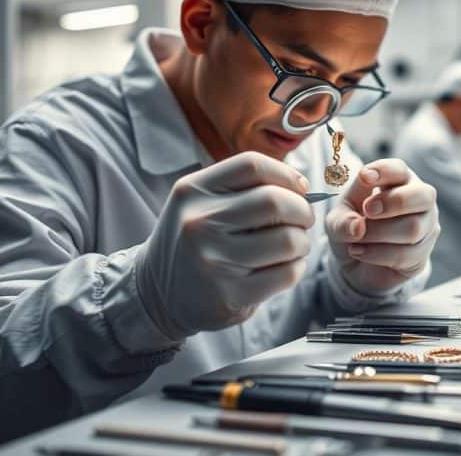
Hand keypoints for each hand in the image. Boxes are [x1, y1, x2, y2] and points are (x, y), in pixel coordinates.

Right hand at [135, 152, 313, 339]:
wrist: (158, 294)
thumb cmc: (195, 242)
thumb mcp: (201, 204)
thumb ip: (244, 188)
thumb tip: (302, 185)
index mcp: (193, 191)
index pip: (252, 165)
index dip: (287, 174)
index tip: (300, 189)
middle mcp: (199, 223)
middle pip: (274, 202)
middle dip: (302, 211)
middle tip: (303, 220)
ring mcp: (213, 260)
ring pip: (287, 240)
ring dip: (302, 242)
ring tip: (293, 246)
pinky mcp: (229, 295)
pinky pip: (286, 274)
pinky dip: (296, 268)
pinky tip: (284, 267)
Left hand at [325, 159, 438, 292]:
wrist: (357, 263)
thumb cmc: (352, 228)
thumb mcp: (338, 221)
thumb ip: (343, 221)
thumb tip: (357, 227)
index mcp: (399, 181)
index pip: (400, 169)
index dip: (384, 171)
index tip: (365, 176)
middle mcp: (420, 201)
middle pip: (423, 196)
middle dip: (393, 202)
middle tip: (367, 210)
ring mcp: (425, 228)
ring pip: (413, 228)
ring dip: (377, 234)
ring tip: (357, 239)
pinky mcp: (422, 255)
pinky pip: (405, 255)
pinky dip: (376, 255)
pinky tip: (361, 253)